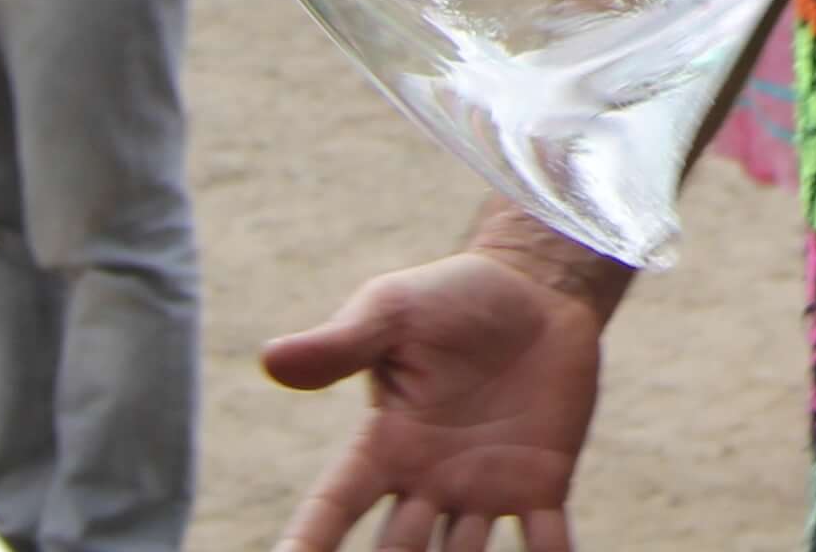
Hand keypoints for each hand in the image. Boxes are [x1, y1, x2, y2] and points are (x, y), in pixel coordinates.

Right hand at [267, 240, 612, 551]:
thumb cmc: (451, 297)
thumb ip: (339, 343)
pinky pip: (545, 540)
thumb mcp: (390, 312)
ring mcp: (485, 488)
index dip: (308, 542)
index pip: (333, 507)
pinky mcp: (542, 482)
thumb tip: (271, 358)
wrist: (536, 289)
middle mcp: (428, 482)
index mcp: (385, 446)